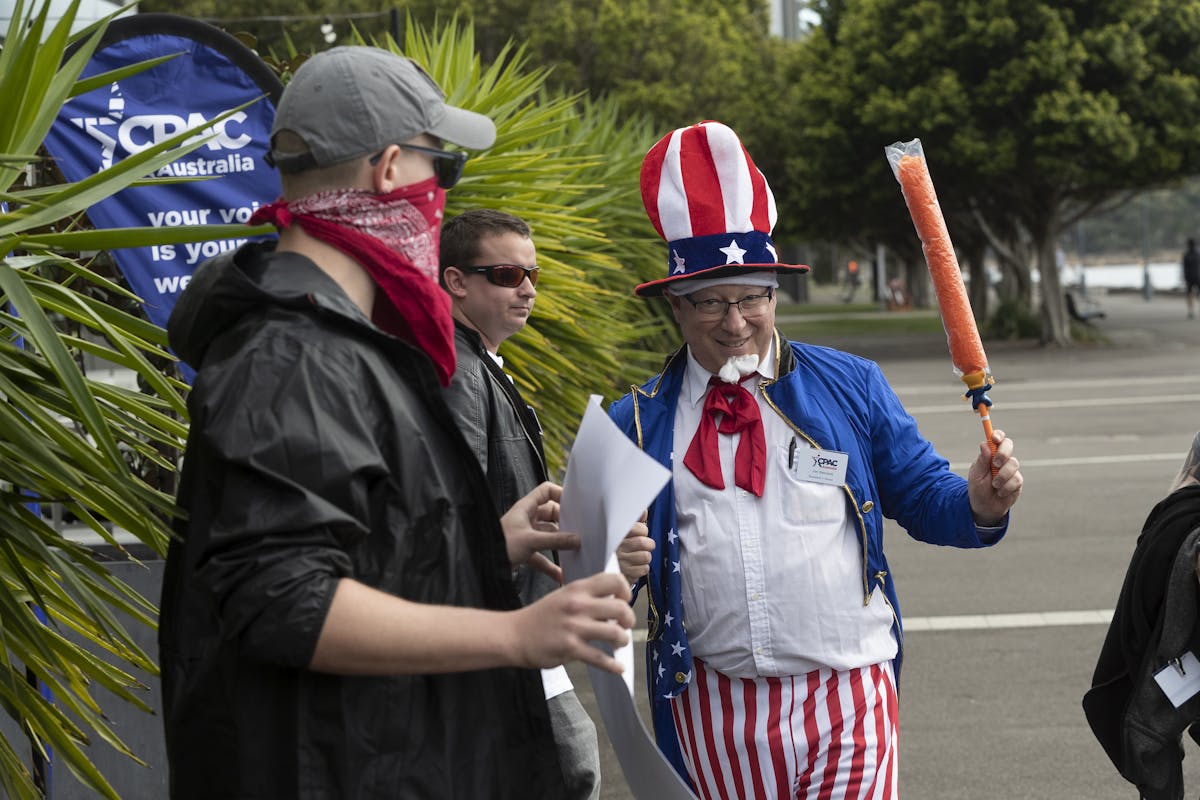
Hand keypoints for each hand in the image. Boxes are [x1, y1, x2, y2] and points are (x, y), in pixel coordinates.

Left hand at [500, 481, 580, 582]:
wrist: (482, 564)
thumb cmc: (500, 545)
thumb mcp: (531, 541)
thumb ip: (556, 540)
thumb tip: (577, 540)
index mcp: (526, 507)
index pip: (546, 491)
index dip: (560, 494)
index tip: (575, 505)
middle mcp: (527, 518)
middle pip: (552, 514)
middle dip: (565, 522)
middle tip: (578, 530)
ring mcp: (526, 534)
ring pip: (549, 535)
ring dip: (560, 544)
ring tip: (574, 550)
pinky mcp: (525, 551)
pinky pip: (542, 555)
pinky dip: (551, 564)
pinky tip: (560, 574)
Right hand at [511, 573, 634, 673]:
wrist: (514, 635)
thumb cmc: (540, 616)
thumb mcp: (563, 596)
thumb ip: (586, 595)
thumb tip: (615, 601)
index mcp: (577, 589)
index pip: (613, 580)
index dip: (625, 590)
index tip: (624, 601)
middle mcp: (578, 605)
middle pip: (620, 608)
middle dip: (629, 619)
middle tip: (626, 625)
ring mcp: (574, 627)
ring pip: (614, 633)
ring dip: (622, 640)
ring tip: (619, 643)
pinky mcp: (570, 648)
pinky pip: (600, 658)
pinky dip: (613, 665)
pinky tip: (618, 668)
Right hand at [616, 514, 653, 583]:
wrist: (598, 568)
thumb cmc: (614, 547)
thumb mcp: (620, 531)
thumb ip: (633, 520)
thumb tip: (644, 512)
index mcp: (616, 534)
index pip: (641, 529)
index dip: (642, 530)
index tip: (638, 533)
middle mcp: (618, 548)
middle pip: (645, 543)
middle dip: (648, 544)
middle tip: (642, 545)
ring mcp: (621, 563)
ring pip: (646, 557)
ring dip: (644, 556)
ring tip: (637, 556)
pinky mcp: (625, 576)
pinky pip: (644, 569)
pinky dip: (642, 568)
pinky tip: (634, 566)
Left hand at [967, 429, 1022, 525]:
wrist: (985, 508)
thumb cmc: (978, 490)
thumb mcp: (976, 476)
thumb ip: (982, 461)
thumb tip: (985, 444)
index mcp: (989, 455)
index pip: (996, 439)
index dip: (998, 435)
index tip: (995, 439)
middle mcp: (1001, 459)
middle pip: (1008, 445)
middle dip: (1003, 453)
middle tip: (995, 464)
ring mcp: (1011, 469)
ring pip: (1013, 464)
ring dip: (1002, 476)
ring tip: (994, 485)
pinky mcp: (1017, 481)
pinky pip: (1016, 479)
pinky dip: (1006, 487)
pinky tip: (1000, 492)